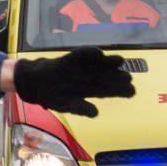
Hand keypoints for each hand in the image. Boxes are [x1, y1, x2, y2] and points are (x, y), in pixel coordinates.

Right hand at [13, 47, 134, 116]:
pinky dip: (88, 52)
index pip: (108, 90)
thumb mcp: (65, 106)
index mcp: (90, 90)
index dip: (120, 91)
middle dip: (118, 76)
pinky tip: (98, 52)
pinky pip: (81, 54)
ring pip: (98, 64)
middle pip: (107, 76)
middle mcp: (89, 77)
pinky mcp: (71, 58)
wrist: (35, 82)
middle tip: (129, 78)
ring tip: (120, 61)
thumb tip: (94, 113)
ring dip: (108, 62)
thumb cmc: (53, 96)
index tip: (131, 92)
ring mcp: (81, 67)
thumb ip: (79, 108)